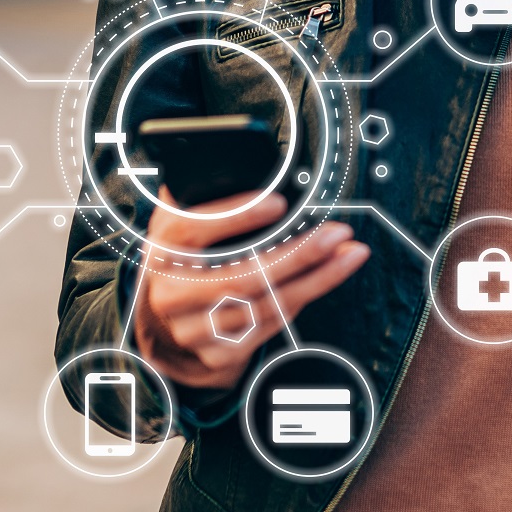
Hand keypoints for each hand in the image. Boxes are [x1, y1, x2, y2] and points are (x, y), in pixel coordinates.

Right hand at [134, 189, 369, 390]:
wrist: (166, 316)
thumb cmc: (188, 252)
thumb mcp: (184, 218)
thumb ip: (203, 191)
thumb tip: (237, 158)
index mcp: (162, 249)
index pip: (193, 229)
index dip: (237, 216)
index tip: (279, 203)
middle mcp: (171, 293)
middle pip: (241, 276)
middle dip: (298, 254)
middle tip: (338, 233)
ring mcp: (194, 329)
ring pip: (265, 305)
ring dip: (316, 278)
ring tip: (349, 252)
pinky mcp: (218, 352)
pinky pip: (271, 325)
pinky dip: (305, 298)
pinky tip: (328, 276)